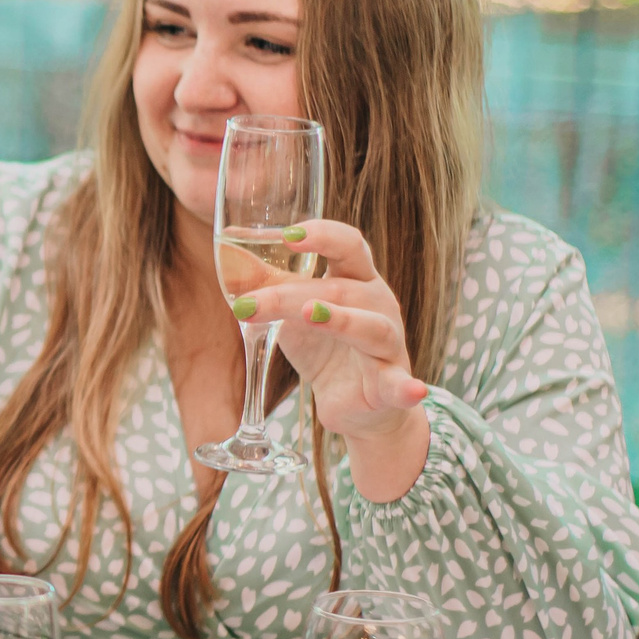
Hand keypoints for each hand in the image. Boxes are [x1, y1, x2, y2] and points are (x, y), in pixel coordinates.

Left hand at [230, 218, 430, 498]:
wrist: (355, 405)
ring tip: (310, 314)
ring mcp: (388, 345)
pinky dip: (406, 387)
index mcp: (357, 281)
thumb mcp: (292, 312)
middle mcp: (378, 306)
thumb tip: (227, 253)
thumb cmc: (324, 346)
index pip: (348, 245)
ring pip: (371, 327)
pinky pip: (400, 385)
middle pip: (342, 289)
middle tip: (248, 304)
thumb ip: (266, 284)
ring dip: (341, 320)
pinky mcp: (391, 386)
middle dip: (292, 294)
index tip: (287, 234)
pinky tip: (411, 388)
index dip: (322, 236)